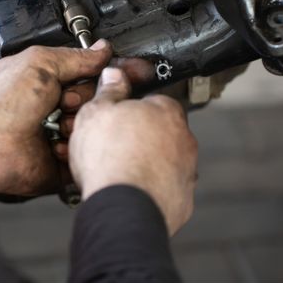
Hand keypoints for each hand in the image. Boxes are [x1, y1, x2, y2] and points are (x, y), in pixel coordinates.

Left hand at [0, 40, 112, 201]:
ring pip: (93, 127)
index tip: (96, 73)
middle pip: (94, 100)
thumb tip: (102, 50)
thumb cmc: (0, 104)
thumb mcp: (40, 63)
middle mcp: (52, 107)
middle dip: (83, 99)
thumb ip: (75, 56)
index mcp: (45, 81)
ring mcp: (57, 134)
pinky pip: (85, 154)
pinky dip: (75, 148)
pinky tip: (56, 144)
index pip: (87, 74)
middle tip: (63, 100)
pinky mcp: (61, 161)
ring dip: (78, 124)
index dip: (95, 74)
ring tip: (58, 124)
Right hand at [69, 67, 197, 234]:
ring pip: (164, 162)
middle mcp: (183, 139)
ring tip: (116, 172)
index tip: (116, 117)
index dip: (131, 109)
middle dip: (139, 137)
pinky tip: (128, 191)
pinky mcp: (181, 200)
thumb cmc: (110, 158)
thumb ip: (109, 91)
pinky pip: (164, 189)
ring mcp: (186, 171)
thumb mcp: (96, 112)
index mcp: (165, 111)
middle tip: (112, 146)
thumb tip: (114, 75)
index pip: (152, 101)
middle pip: (160, 132)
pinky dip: (149, 190)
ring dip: (145, 164)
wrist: (122, 207)